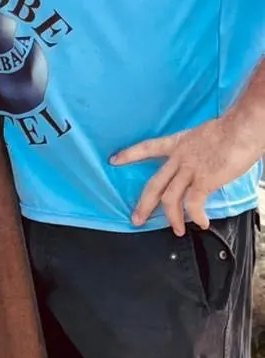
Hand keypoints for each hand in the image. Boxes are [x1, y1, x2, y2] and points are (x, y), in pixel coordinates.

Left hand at [110, 114, 260, 232]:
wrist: (243, 127)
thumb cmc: (233, 129)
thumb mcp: (206, 136)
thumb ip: (199, 150)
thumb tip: (203, 162)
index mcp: (179, 143)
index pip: (148, 147)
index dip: (130, 154)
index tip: (114, 160)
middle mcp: (180, 157)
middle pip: (154, 184)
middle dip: (143, 204)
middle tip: (136, 219)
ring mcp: (190, 169)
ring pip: (169, 199)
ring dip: (172, 218)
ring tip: (177, 230)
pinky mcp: (204, 180)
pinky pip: (193, 204)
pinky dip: (196, 216)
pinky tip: (201, 223)